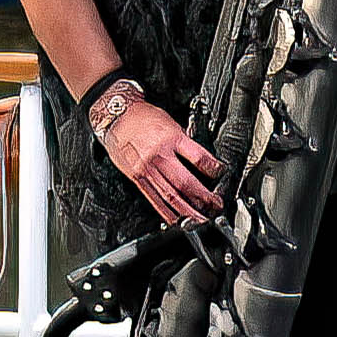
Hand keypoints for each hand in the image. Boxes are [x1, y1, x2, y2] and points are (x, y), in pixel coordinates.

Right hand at [94, 93, 222, 226]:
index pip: (197, 157)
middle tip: (216, 206)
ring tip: (202, 220)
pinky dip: (168, 213)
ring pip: (171, 195)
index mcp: (171, 138)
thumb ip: (185, 142)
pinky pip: (154, 199)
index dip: (212, 169)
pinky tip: (178, 220)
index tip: (221, 174)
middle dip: (203, 198)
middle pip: (185, 183)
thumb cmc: (143, 117)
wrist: (116, 116)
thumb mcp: (171, 122)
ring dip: (189, 211)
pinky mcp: (137, 178)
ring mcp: (146, 169)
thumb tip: (202, 160)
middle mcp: (159, 156)